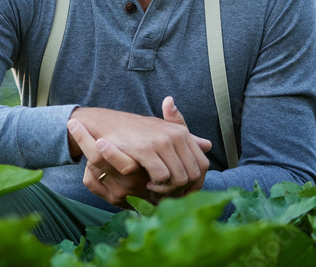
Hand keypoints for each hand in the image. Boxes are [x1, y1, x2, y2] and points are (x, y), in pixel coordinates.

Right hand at [67, 97, 210, 205]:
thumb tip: (207, 145)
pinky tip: (147, 183)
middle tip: (168, 192)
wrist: (108, 124)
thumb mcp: (163, 131)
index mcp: (181, 132)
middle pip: (193, 174)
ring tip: (157, 187)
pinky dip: (157, 185)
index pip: (202, 164)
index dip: (196, 183)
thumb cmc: (137, 131)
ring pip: (180, 178)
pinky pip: (162, 176)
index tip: (183, 191)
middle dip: (182, 189)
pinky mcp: (146, 149)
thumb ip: (185, 139)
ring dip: (169, 189)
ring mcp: (161, 141)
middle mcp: (175, 135)